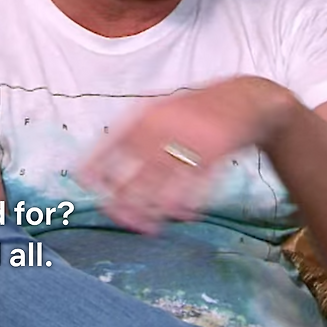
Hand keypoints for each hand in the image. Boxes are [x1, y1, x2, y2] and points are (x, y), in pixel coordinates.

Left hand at [77, 76, 295, 234]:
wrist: (244, 98)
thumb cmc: (195, 110)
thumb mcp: (160, 110)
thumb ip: (136, 133)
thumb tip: (106, 164)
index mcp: (146, 116)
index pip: (112, 143)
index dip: (95, 164)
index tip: (83, 182)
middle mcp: (163, 128)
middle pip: (135, 170)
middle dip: (122, 199)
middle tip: (114, 217)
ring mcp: (189, 141)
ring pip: (163, 184)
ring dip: (152, 210)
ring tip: (145, 227)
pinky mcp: (214, 153)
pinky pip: (195, 185)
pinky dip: (186, 204)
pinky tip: (181, 216)